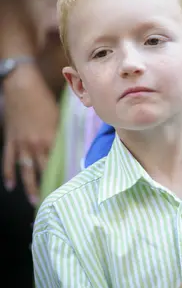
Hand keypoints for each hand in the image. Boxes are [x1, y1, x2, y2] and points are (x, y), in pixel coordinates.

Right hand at [2, 63, 58, 205]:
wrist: (21, 87)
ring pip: (25, 170)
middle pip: (41, 170)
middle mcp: (34, 145)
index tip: (68, 187)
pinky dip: (8, 173)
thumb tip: (66, 147)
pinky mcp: (10, 140)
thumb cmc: (43, 100)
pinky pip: (8, 160)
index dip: (62, 175)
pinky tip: (10, 185)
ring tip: (33, 200)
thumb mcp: (57, 117)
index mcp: (49, 139)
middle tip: (51, 199)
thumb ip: (59, 135)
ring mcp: (20, 144)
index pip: (57, 162)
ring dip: (29, 186)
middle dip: (47, 185)